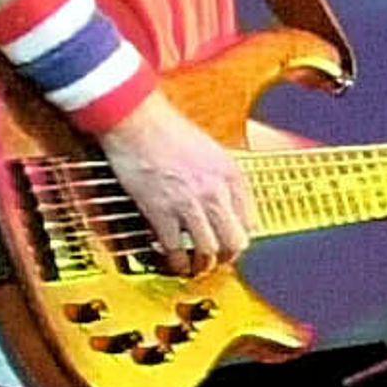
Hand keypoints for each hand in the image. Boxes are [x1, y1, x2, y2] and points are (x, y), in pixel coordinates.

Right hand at [98, 94, 257, 274]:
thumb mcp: (209, 151)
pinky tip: (174, 263)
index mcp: (231, 175)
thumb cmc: (166, 130)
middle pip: (234, 241)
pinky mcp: (161, 210)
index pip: (250, 223)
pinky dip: (176, 262)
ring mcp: (189, 203)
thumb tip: (224, 205)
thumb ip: (220, 179)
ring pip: (208, 250)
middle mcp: (216, 191)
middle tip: (216, 261)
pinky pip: (175, 248)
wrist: (136, 119)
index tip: (231, 244)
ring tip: (195, 267)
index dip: (240, 239)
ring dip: (202, 264)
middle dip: (226, 257)